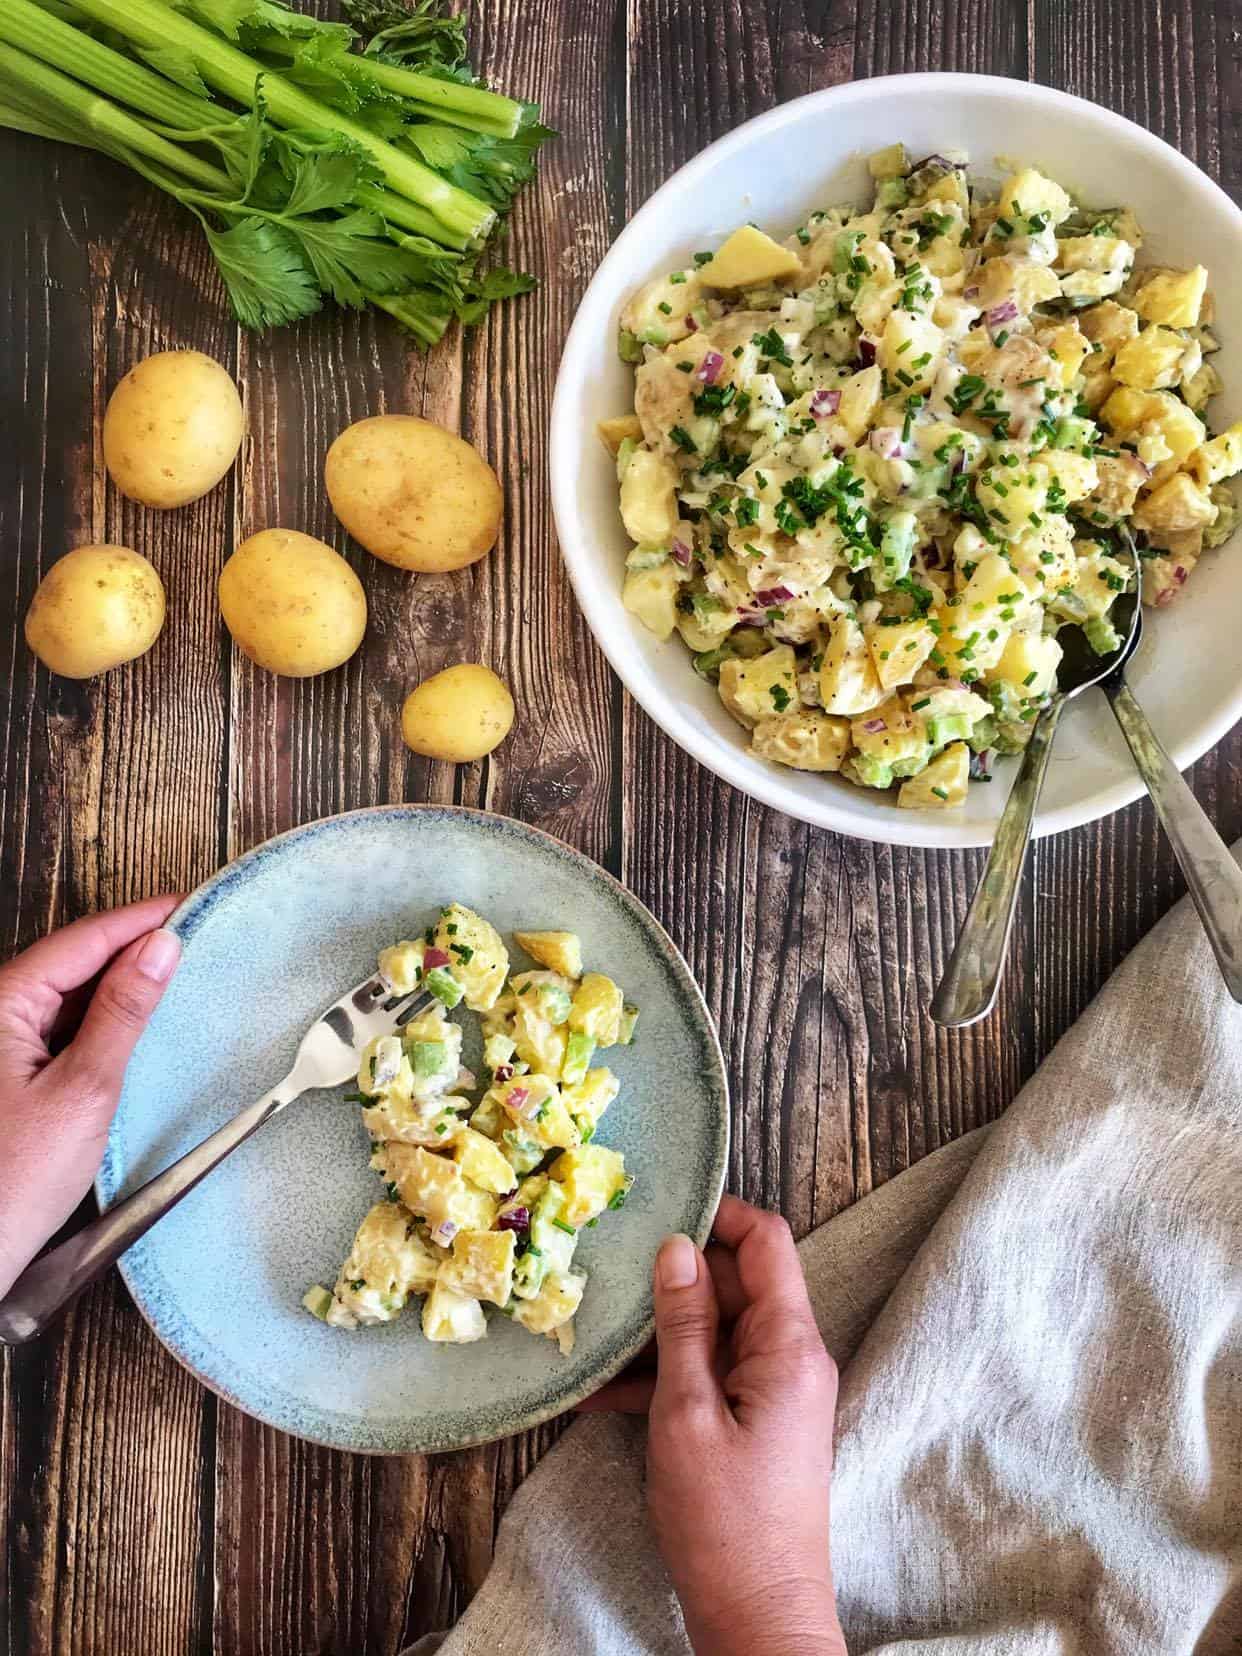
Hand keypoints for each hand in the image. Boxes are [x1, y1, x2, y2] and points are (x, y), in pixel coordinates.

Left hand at [0, 896, 181, 1298]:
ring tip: (173, 975)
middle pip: (68, 962)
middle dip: (128, 946)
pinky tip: (132, 1024)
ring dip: (115, 985)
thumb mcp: (85, 1089)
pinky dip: (97, 1021)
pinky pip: (55, 1029)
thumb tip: (160, 948)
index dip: (136, 920)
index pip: (78, 942)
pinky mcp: (6, 1076)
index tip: (186, 906)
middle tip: (190, 936)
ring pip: (63, 995)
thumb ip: (123, 1012)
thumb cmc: (11, 1183)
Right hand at [585, 1197, 845, 1655]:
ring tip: (592, 1336)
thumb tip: (677, 1247)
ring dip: (658, 1333)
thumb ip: (684, 1325)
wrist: (759, 1619)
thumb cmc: (725, 1523)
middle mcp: (792, 1358)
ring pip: (715, 1330)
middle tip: (608, 1275)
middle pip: (735, 1283)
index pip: (766, 1242)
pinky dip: (662, 1378)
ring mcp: (775, 1391)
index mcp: (790, 1345)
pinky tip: (599, 1394)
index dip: (718, 1215)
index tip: (660, 1210)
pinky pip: (709, 1375)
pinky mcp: (755, 1423)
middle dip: (674, 1277)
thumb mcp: (687, 1413)